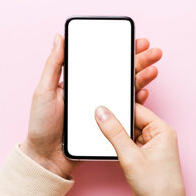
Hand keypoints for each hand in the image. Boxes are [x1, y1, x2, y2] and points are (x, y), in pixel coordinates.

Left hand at [20, 34, 162, 178]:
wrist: (47, 158)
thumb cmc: (41, 124)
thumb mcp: (44, 90)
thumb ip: (53, 65)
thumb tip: (60, 38)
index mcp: (80, 81)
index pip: (103, 61)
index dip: (120, 50)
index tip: (134, 41)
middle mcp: (94, 92)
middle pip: (120, 72)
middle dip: (138, 60)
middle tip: (153, 51)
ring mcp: (102, 108)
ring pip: (127, 88)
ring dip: (142, 77)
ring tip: (153, 69)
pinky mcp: (109, 124)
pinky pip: (126, 111)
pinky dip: (137, 101)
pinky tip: (144, 92)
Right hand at [94, 104, 195, 195]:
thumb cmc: (157, 188)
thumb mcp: (131, 156)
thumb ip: (114, 133)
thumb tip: (102, 113)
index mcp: (162, 131)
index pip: (137, 110)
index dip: (119, 108)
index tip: (101, 107)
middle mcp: (157, 138)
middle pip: (130, 122)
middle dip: (115, 124)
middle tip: (96, 123)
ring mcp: (149, 150)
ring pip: (126, 136)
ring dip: (114, 139)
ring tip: (101, 140)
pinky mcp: (141, 161)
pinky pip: (125, 148)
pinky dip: (115, 150)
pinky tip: (106, 152)